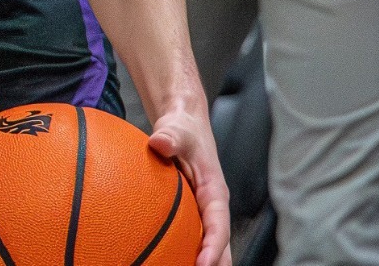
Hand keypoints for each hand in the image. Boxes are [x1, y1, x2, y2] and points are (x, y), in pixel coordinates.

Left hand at [147, 102, 232, 265]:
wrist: (185, 126)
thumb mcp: (177, 130)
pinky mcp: (192, 214)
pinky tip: (170, 261)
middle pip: (220, 245)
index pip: (219, 225)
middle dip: (213, 263)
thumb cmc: (184, 130)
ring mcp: (203, 213)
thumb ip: (170, 137)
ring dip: (203, 261)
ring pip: (210, 246)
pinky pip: (194, 238)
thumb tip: (158, 142)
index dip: (213, 247)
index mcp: (215, 193)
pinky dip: (188, 253)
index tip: (203, 264)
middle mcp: (212, 208)